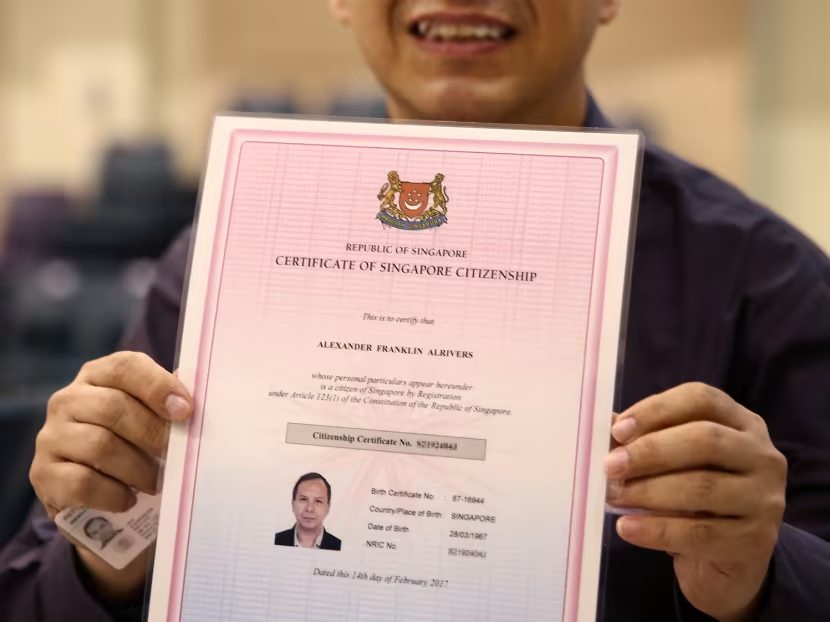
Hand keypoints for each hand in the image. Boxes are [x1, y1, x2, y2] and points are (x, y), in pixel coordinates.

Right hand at [30, 352, 192, 600]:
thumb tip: (205, 396)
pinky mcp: (43, 474)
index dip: (158, 386)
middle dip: (153, 434)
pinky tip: (129, 499)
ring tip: (156, 481)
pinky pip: (83, 482)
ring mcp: (51, 436)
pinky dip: (114, 493)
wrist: (99, 498)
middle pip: (114, 408)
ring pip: (101, 446)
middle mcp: (68, 400)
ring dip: (138, 468)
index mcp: (99, 375)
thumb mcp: (152, 419)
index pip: (126, 367)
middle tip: (177, 456)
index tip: (186, 411)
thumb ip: (172, 403)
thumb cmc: (135, 446)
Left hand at [605, 383, 786, 621]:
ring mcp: (765, 499)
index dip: (657, 410)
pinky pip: (700, 532)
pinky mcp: (757, 541)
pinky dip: (656, 529)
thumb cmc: (692, 500)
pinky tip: (627, 527)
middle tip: (610, 466)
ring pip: (702, 487)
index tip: (618, 430)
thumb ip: (643, 442)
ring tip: (613, 497)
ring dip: (648, 491)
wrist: (724, 562)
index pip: (702, 399)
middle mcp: (762, 456)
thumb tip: (604, 428)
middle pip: (705, 440)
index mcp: (741, 423)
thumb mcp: (673, 464)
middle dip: (651, 451)